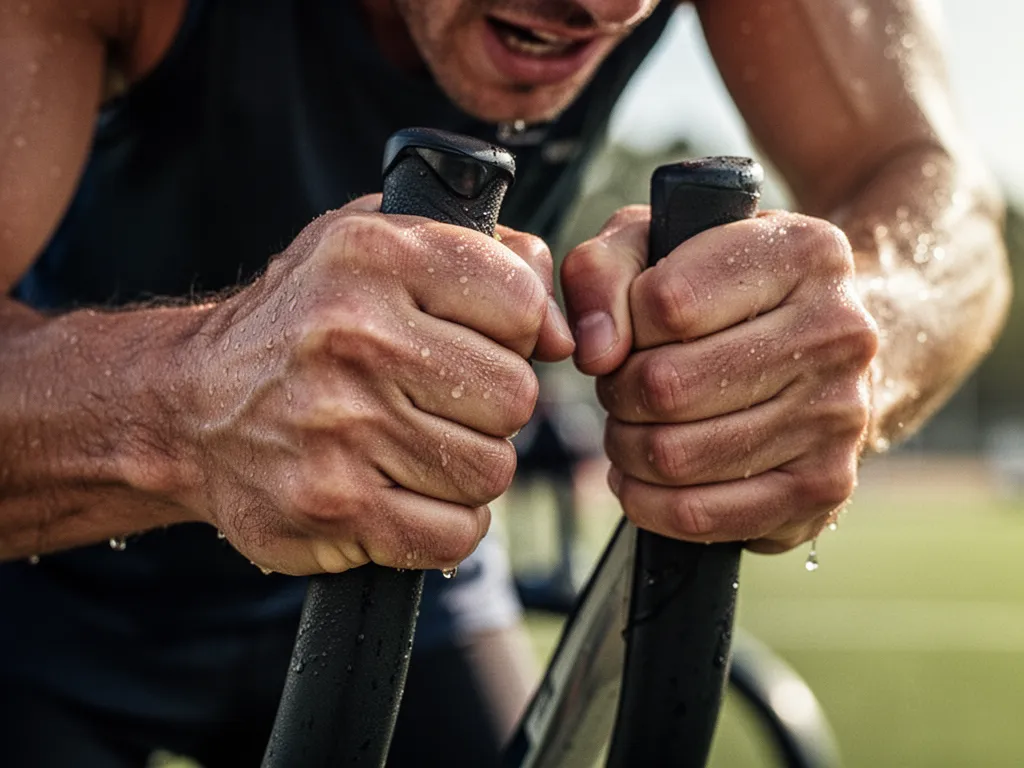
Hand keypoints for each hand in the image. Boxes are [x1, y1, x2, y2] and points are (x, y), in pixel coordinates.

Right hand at [180, 196, 573, 574]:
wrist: (191, 406)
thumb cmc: (303, 321)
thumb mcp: (380, 243)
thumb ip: (489, 258)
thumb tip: (565, 337)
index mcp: (375, 255)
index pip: (522, 304)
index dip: (516, 332)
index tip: (480, 341)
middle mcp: (356, 335)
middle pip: (515, 396)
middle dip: (492, 406)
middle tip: (444, 400)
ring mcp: (342, 427)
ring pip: (490, 470)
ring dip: (467, 466)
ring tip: (417, 444)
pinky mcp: (335, 507)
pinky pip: (454, 534)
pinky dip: (446, 524)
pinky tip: (408, 492)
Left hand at [561, 206, 877, 551]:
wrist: (819, 351)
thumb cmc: (721, 292)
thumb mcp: (654, 246)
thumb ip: (602, 271)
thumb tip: (596, 351)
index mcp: (802, 252)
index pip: (666, 303)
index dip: (623, 326)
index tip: (631, 331)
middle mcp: (838, 331)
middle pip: (666, 386)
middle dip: (618, 392)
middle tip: (623, 387)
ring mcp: (839, 415)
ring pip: (675, 455)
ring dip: (627, 447)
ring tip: (634, 426)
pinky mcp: (823, 487)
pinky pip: (699, 514)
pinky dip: (647, 502)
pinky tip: (643, 478)